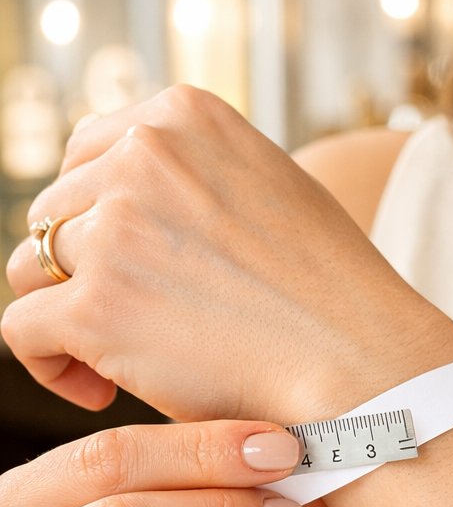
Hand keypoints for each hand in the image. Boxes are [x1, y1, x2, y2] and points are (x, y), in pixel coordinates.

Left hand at [2, 85, 452, 422]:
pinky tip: (97, 389)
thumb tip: (141, 201)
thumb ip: (203, 177)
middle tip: (133, 324)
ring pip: (31, 266)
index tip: (129, 266)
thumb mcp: (275, 191)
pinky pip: (24, 330)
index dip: (99, 216)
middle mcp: (143, 155)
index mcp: (186, 116)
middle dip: (85, 269)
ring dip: (64, 311)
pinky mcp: (97, 306)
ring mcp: (116, 228)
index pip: (90, 153)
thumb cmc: (336, 296)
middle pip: (57, 211)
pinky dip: (49, 364)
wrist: (364, 363)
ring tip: (112, 360)